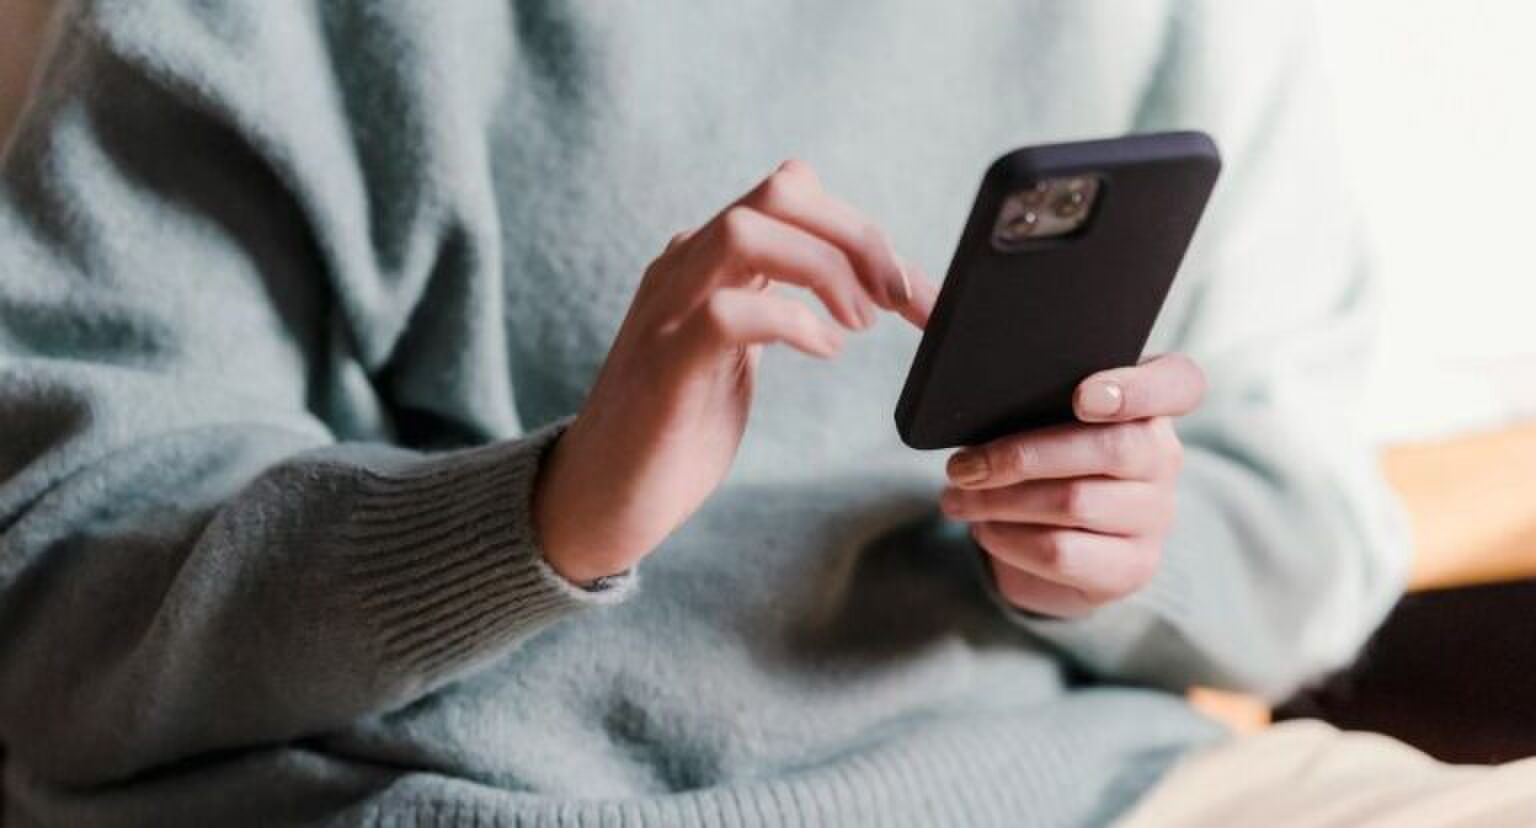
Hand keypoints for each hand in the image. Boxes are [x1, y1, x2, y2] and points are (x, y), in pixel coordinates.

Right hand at [534, 160, 938, 583]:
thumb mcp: (738, 353)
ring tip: (858, 325)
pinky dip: (791, 322)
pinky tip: (822, 350)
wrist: (598, 499)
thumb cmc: (676, 430)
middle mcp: (684, 270)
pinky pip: (728, 312)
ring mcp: (668, 313)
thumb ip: (777, 307)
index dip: (862, 229)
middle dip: (857, 236)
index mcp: (706, 262)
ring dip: (826, 269)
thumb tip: (859, 290)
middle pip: (779, 192)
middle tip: (898, 298)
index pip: (791, 194)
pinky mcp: (664, 366)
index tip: (911, 289)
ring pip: (747, 231)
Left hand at [938, 354, 1205, 617]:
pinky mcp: (1131, 568)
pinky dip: (1008, 539)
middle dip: (1019, 455)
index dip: (1138, 389)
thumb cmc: (1039, 454)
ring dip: (999, 501)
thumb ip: (989, 352)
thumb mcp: (1027, 405)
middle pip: (1108, 448)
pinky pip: (1062, 552)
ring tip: (955, 496)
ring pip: (1074, 503)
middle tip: (959, 465)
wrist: (1055, 545)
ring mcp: (1155, 516)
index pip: (1180, 383)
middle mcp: (1164, 456)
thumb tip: (916, 299)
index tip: (1083, 397)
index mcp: (1150, 402)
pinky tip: (984, 528)